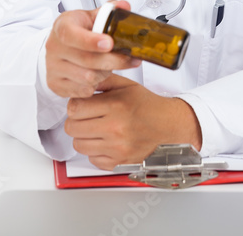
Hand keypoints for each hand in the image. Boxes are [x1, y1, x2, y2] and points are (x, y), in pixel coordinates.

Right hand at [45, 0, 140, 97]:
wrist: (60, 45)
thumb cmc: (79, 29)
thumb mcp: (91, 16)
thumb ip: (109, 10)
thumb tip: (124, 5)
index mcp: (62, 26)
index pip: (72, 35)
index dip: (91, 41)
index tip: (110, 43)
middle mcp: (54, 47)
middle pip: (87, 60)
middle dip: (114, 61)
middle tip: (130, 59)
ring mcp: (52, 67)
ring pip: (87, 77)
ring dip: (106, 73)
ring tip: (110, 66)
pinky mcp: (55, 84)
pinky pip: (82, 90)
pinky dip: (96, 85)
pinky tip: (100, 75)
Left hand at [64, 74, 202, 169]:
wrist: (170, 126)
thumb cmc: (149, 106)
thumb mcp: (127, 86)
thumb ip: (103, 81)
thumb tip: (83, 80)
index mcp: (116, 105)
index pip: (74, 107)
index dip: (75, 105)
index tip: (82, 105)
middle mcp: (115, 128)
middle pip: (72, 127)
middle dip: (77, 121)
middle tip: (88, 117)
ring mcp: (116, 148)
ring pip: (78, 145)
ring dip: (85, 137)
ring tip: (98, 130)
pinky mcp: (118, 162)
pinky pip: (91, 159)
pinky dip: (96, 151)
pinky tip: (107, 142)